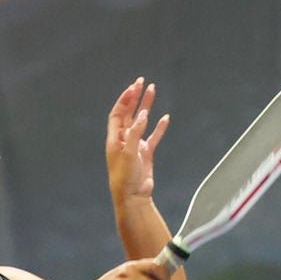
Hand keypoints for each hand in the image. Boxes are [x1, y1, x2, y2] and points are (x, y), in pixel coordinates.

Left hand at [106, 77, 169, 208]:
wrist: (133, 197)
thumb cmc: (125, 177)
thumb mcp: (128, 153)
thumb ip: (135, 132)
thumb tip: (143, 114)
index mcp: (114, 139)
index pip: (118, 113)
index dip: (125, 99)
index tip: (134, 88)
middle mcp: (124, 140)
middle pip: (129, 113)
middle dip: (135, 97)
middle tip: (142, 82)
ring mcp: (135, 146)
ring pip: (142, 122)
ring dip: (147, 106)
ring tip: (153, 91)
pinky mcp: (146, 154)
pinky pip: (153, 137)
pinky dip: (159, 127)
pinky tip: (165, 117)